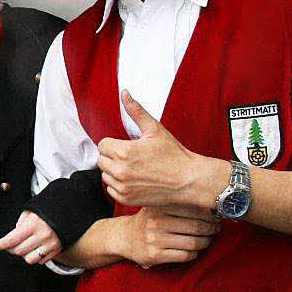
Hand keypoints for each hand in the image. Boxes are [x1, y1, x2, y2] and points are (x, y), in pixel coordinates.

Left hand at [0, 210, 61, 264]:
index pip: (13, 239)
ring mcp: (51, 244)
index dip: (1, 244)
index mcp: (34, 224)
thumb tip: (13, 238)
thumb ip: (20, 224)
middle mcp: (43, 236)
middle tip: (9, 244)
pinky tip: (35, 247)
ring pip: (29, 259)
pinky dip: (35, 256)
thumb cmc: (46, 209)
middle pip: (19, 251)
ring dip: (23, 254)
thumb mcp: (31, 211)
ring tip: (24, 245)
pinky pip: (41, 261)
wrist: (69, 210)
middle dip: (10, 248)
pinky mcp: (57, 250)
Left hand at [97, 90, 219, 213]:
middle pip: (101, 160)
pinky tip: (134, 180)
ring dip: (114, 171)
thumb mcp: (155, 129)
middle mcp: (120, 170)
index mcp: (123, 151)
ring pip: (105, 175)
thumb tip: (124, 94)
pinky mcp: (126, 198)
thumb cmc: (174, 155)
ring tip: (133, 168)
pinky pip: (111, 190)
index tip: (126, 145)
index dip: (114, 143)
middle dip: (112, 156)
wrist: (189, 180)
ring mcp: (122, 186)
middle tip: (131, 157)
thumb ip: (136, 111)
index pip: (102, 144)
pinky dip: (119, 185)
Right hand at [112, 207, 219, 268]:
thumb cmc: (148, 220)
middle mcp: (156, 222)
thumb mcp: (158, 206)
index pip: (193, 209)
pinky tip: (193, 250)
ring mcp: (155, 239)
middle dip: (211, 229)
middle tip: (216, 229)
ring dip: (205, 242)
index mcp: (159, 207)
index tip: (217, 216)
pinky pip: (185, 255)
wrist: (124, 237)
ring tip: (207, 239)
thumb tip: (212, 204)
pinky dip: (194, 253)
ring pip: (193, 242)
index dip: (210, 214)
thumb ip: (179, 203)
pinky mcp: (155, 255)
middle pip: (196, 226)